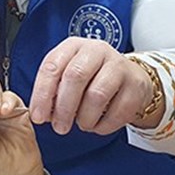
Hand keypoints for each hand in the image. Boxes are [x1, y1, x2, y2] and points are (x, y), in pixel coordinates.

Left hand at [28, 38, 159, 134]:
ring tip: (82, 125)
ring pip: (96, 94)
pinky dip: (104, 125)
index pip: (52, 66)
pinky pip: (118, 110)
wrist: (129, 77)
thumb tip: (40, 113)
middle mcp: (96, 50)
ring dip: (85, 118)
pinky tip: (98, 125)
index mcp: (73, 46)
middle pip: (75, 77)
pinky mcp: (136, 84)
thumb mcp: (68, 76)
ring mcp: (118, 65)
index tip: (38, 117)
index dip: (42, 94)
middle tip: (59, 128)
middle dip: (63, 108)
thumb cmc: (91, 78)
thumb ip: (53, 91)